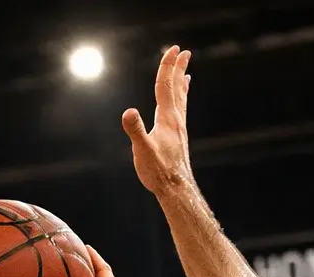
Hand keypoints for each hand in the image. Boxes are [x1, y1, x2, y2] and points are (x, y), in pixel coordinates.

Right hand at [123, 46, 193, 196]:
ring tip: (185, 74)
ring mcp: (179, 129)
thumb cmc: (158, 172)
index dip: (167, 66)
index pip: (165, 86)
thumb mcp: (142, 151)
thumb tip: (128, 112)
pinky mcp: (178, 138)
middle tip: (183, 51)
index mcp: (167, 118)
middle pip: (176, 88)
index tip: (173, 49)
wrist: (176, 189)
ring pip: (181, 100)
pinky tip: (179, 106)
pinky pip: (181, 113)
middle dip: (177, 68)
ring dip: (181, 84)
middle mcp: (176, 120)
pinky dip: (181, 103)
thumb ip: (136, 131)